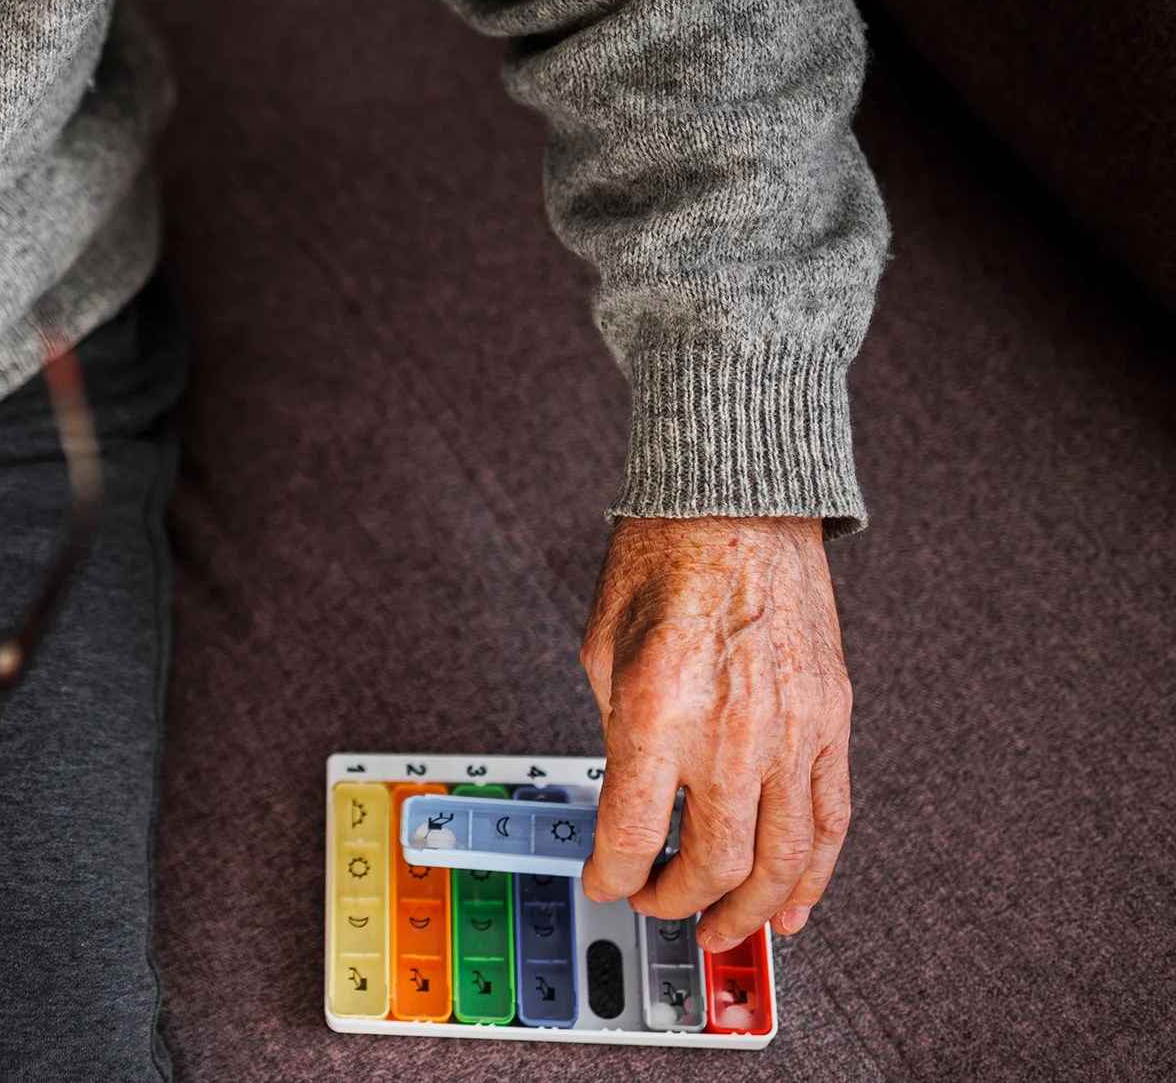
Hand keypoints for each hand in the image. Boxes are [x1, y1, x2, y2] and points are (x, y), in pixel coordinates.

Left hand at [578, 516, 851, 950]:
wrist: (735, 501)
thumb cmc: (663, 559)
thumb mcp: (601, 650)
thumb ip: (616, 734)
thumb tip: (625, 804)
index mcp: (657, 710)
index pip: (632, 835)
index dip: (612, 878)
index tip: (604, 885)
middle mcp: (730, 729)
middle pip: (713, 863)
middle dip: (677, 903)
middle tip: (658, 908)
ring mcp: (792, 729)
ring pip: (783, 859)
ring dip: (751, 911)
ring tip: (723, 933)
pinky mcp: (833, 719)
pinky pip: (831, 818)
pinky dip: (815, 874)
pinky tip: (795, 907)